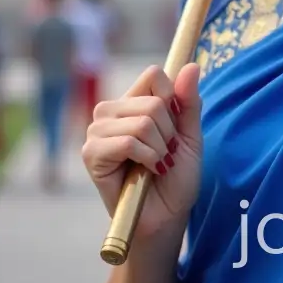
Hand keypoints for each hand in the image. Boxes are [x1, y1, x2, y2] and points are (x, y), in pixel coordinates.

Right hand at [82, 63, 202, 240]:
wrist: (166, 216)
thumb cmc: (176, 177)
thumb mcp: (191, 135)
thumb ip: (189, 101)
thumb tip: (191, 66)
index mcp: (134, 101)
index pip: (154, 75)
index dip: (173, 100)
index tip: (175, 129)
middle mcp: (112, 111)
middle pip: (153, 100)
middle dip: (169, 133)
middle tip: (164, 154)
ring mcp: (98, 131)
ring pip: (143, 121)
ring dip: (159, 148)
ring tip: (155, 164)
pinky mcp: (91, 153)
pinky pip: (128, 142)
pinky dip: (146, 158)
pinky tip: (144, 172)